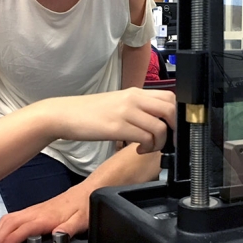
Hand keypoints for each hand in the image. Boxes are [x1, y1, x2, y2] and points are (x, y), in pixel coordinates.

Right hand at [0, 183, 90, 242]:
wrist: (85, 192)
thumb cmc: (83, 206)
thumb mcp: (80, 220)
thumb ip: (69, 229)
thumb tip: (57, 235)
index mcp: (45, 217)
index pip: (20, 229)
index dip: (8, 242)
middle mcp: (35, 212)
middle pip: (8, 223)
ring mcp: (32, 210)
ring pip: (7, 219)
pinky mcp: (33, 210)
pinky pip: (11, 217)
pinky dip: (2, 228)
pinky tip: (3, 237)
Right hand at [54, 88, 175, 153]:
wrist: (65, 114)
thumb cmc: (91, 112)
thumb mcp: (119, 103)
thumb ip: (138, 108)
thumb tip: (158, 120)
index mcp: (136, 92)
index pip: (170, 96)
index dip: (177, 113)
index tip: (174, 128)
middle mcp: (134, 99)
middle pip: (170, 109)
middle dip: (174, 129)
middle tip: (167, 141)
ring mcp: (126, 112)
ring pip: (159, 127)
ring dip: (159, 143)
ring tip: (147, 147)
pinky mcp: (117, 126)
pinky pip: (144, 138)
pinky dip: (146, 148)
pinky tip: (137, 149)